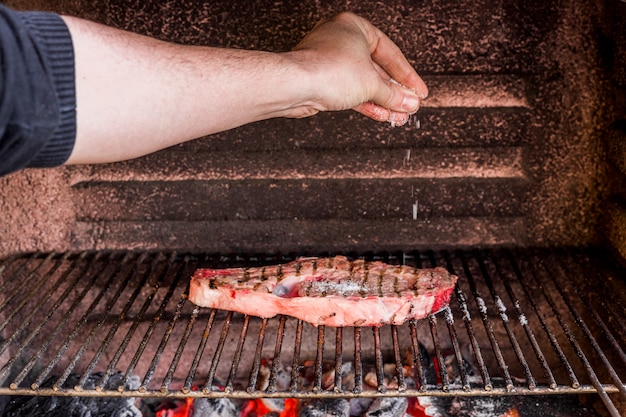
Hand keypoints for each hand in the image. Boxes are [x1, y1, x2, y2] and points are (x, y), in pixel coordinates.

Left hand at [291, 12, 427, 125]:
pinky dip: (366, 103)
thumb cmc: (327, 70)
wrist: (295, 86)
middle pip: (376, 68)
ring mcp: (329, 61)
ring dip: (382, 100)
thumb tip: (408, 102)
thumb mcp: (371, 83)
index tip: (418, 90)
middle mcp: (341, 40)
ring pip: (362, 82)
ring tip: (398, 114)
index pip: (389, 52)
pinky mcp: (321, 81)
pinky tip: (380, 114)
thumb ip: (393, 94)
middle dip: (393, 91)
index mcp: (354, 27)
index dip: (407, 75)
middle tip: (409, 105)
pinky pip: (349, 92)